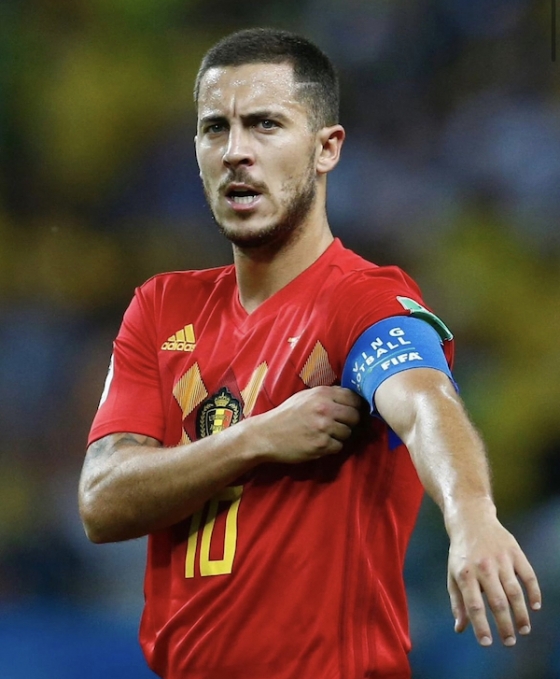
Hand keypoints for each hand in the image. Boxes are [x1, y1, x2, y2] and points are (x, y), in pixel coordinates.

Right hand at [254, 385, 361, 463]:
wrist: (267, 434)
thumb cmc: (286, 414)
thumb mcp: (305, 397)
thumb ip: (327, 395)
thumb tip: (349, 397)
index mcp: (322, 394)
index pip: (353, 398)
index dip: (355, 406)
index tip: (351, 411)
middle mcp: (325, 409)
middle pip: (355, 416)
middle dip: (350, 422)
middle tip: (340, 425)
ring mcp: (324, 427)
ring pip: (348, 433)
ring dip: (341, 435)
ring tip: (326, 434)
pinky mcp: (321, 445)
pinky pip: (339, 446)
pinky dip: (332, 447)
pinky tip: (320, 443)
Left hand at [447, 503, 541, 646]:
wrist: (471, 520)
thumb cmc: (461, 553)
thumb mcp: (453, 574)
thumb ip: (457, 602)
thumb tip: (460, 629)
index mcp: (465, 573)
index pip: (474, 605)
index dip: (481, 626)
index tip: (487, 643)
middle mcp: (483, 567)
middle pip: (497, 601)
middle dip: (505, 625)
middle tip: (509, 641)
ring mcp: (500, 559)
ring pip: (514, 591)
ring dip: (521, 614)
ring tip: (524, 630)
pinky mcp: (514, 552)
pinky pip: (528, 575)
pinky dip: (534, 592)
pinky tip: (535, 607)